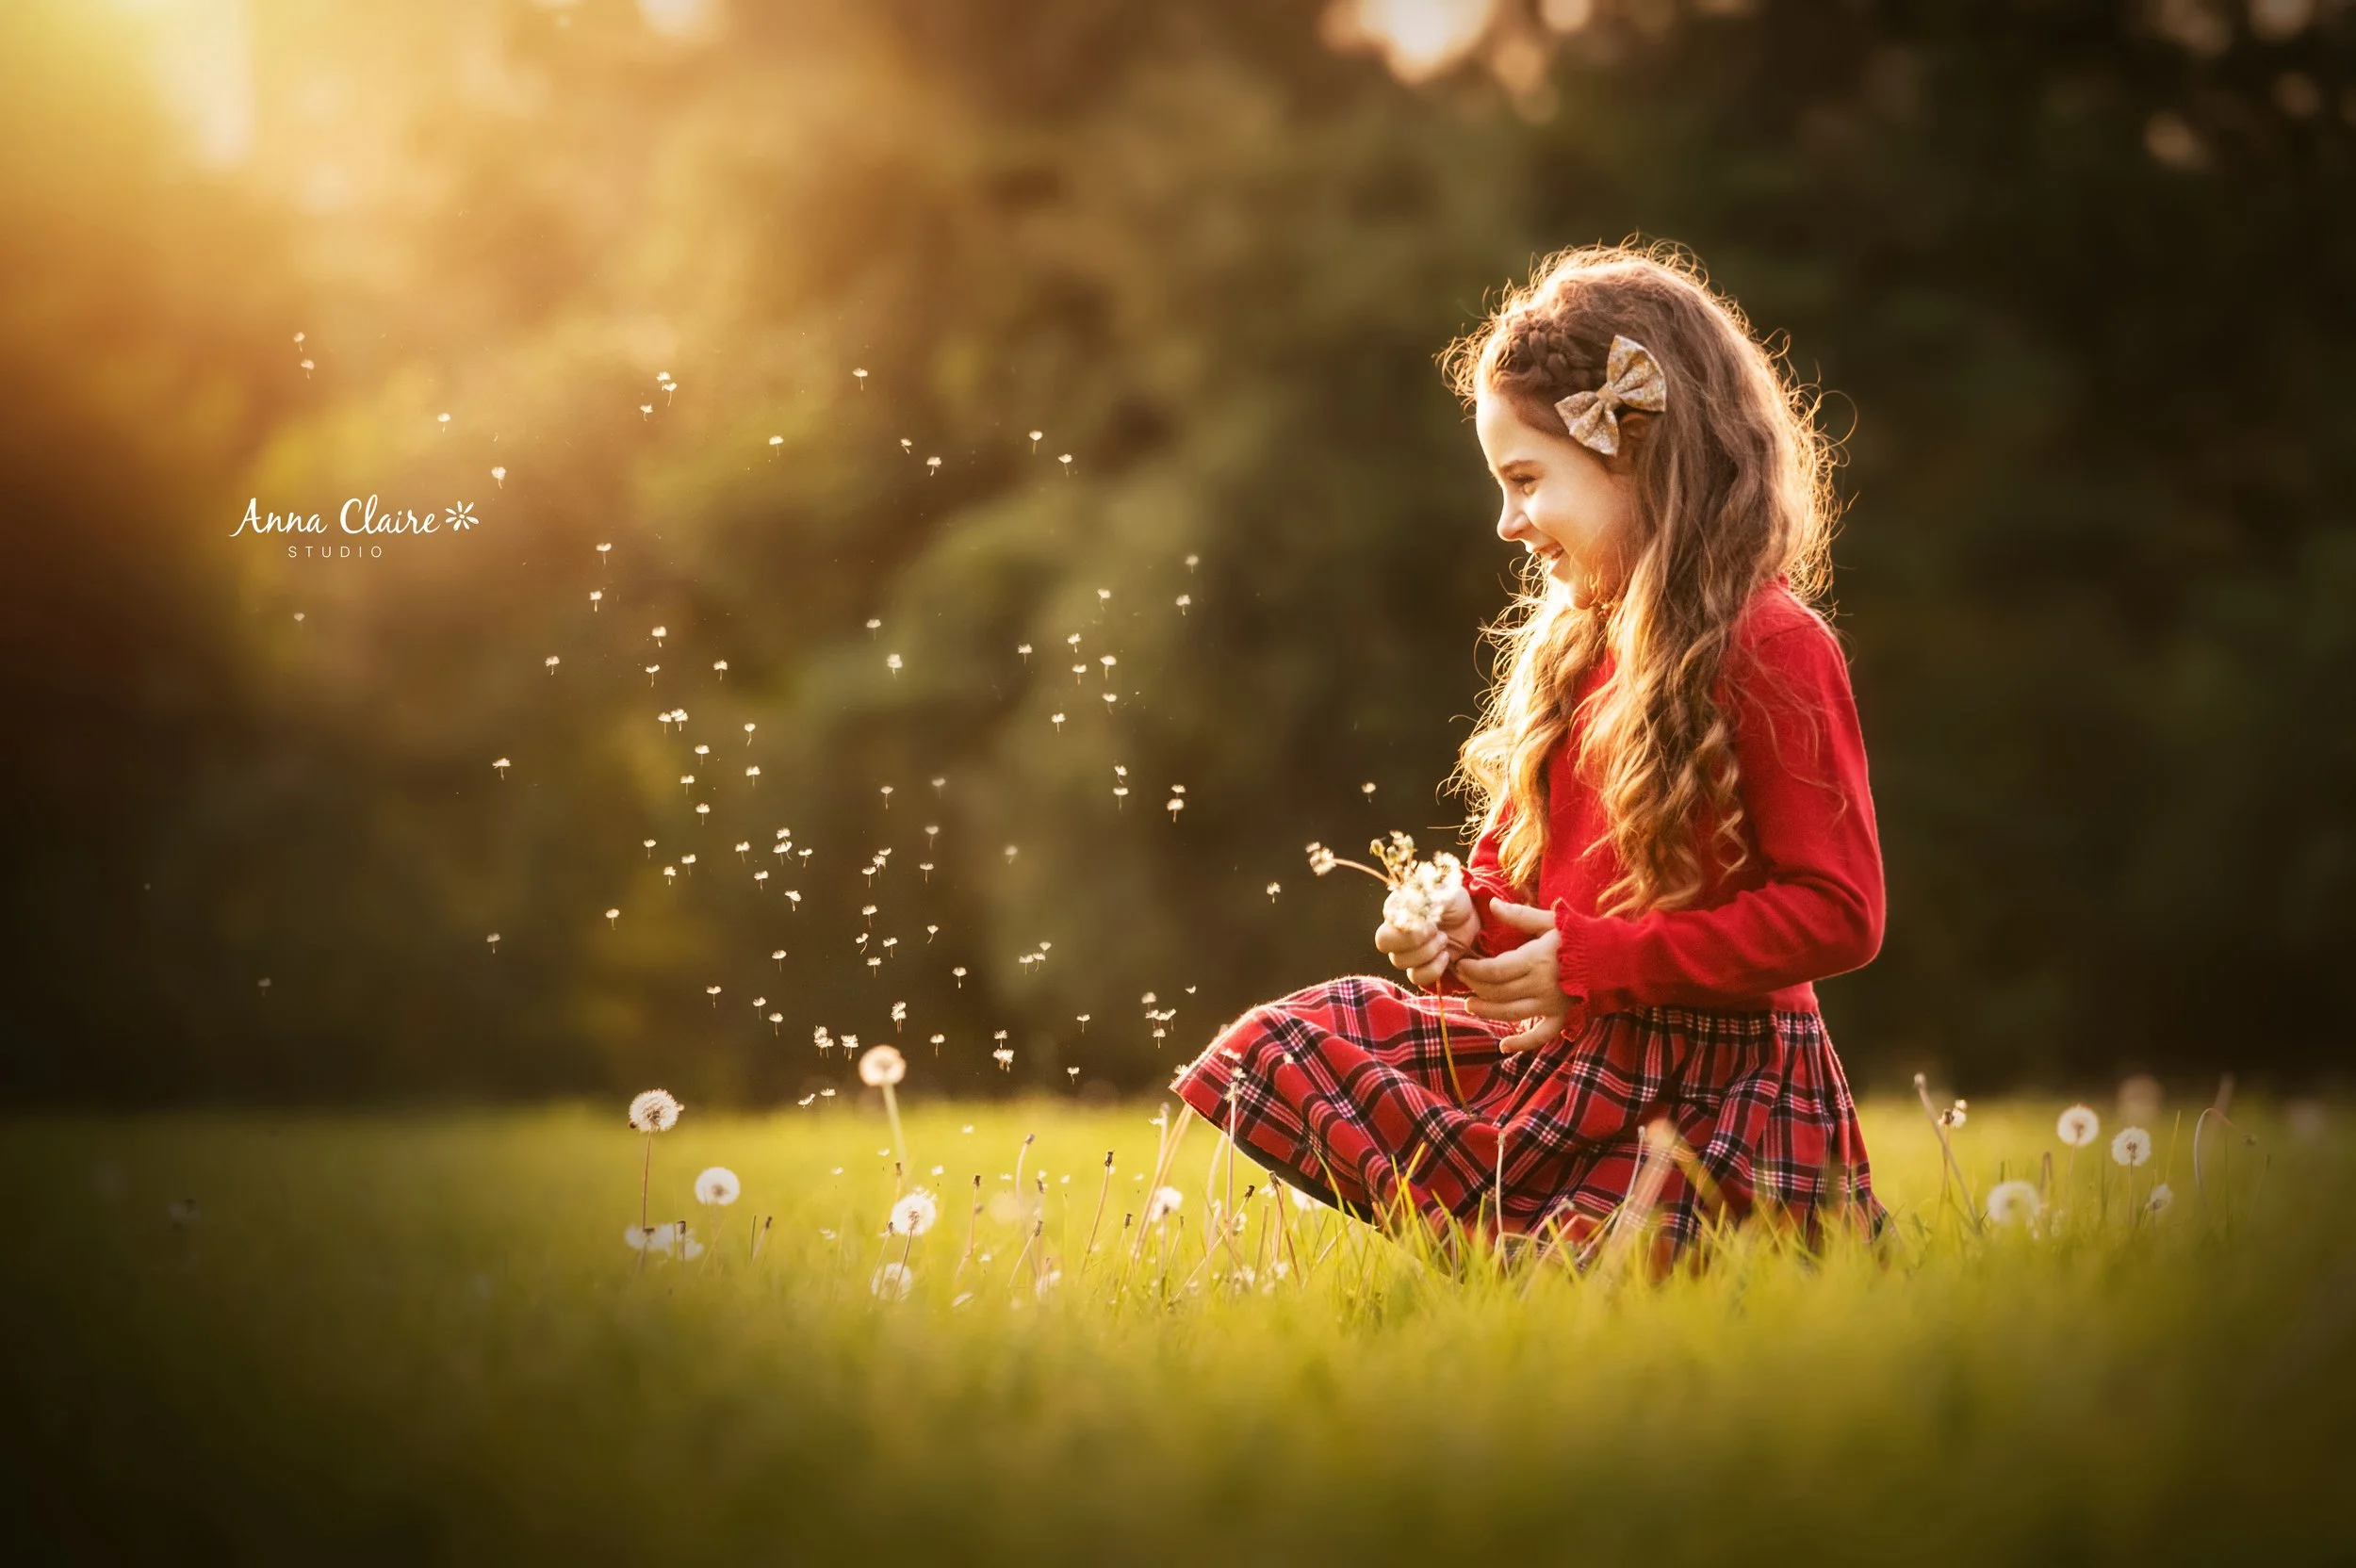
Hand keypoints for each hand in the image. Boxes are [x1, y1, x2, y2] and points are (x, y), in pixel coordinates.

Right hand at [1372, 877, 1476, 989]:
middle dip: (1412, 941)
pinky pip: (1415, 977)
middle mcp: (1395, 929)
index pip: (1384, 923)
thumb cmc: (1454, 900)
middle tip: (1436, 932)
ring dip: (1427, 952)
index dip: (1407, 929)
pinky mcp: (1420, 967)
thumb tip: (1414, 912)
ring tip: (1444, 939)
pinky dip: (1433, 969)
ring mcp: (1406, 950)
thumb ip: (1429, 899)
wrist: (1471, 918)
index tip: (1431, 922)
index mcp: (1396, 909)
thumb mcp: (1445, 893)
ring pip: (1399, 962)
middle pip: (1384, 944)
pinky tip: (1446, 956)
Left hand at [1453, 899, 1569, 1053]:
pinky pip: (1540, 1036)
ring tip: (1470, 1005)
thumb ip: (1520, 916)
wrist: (1621, 958)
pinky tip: (1504, 1046)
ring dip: (1487, 1012)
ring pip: (1511, 1013)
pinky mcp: (1563, 1018)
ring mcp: (1552, 1005)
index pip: (1494, 970)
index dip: (1473, 970)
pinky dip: (1522, 1043)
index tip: (1461, 965)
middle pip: (1498, 992)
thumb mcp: (1551, 921)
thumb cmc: (1584, 935)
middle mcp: (1541, 986)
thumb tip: (1493, 904)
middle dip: (1475, 987)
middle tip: (1461, 982)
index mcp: (1536, 960)